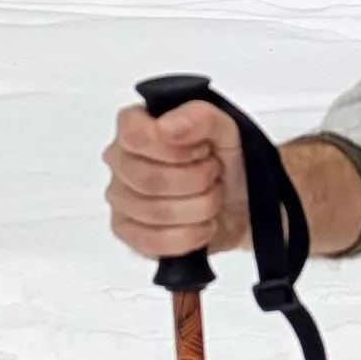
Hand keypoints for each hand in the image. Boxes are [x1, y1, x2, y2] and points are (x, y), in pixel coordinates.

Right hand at [104, 97, 247, 262]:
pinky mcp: (128, 233)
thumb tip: (167, 125)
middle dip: (196, 181)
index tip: (203, 150)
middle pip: (147, 178)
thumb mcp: (227, 131)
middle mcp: (120, 161)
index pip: (135, 134)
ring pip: (154, 212)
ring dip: (199, 208)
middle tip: (214, 175)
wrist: (240, 204)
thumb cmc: (226, 164)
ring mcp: (120, 199)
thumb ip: (201, 118)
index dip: (176, 148)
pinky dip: (190, 236)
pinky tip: (203, 225)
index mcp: (136, 126)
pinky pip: (153, 241)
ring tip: (211, 198)